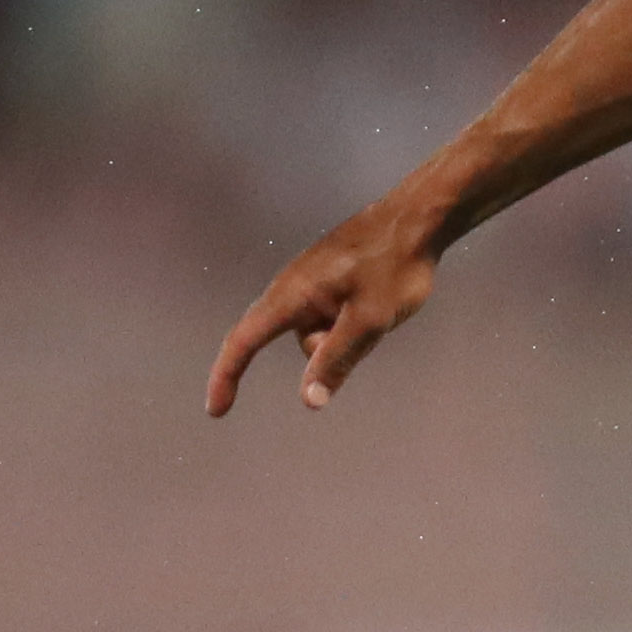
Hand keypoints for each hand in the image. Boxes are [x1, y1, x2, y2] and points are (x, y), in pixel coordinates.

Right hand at [205, 192, 447, 415]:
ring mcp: (311, 285)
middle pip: (302, 344)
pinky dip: (352, 322)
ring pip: (322, 335)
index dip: (227, 376)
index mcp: (291, 295)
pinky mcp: (328, 283)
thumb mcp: (370, 320)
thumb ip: (337, 359)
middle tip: (372, 323)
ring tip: (381, 303)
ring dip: (348, 334)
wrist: (416, 221)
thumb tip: (309, 401)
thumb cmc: (394, 267)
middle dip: (332, 351)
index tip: (216, 410)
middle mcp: (292, 290)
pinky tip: (378, 300)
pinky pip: (334, 319)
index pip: (245, 341)